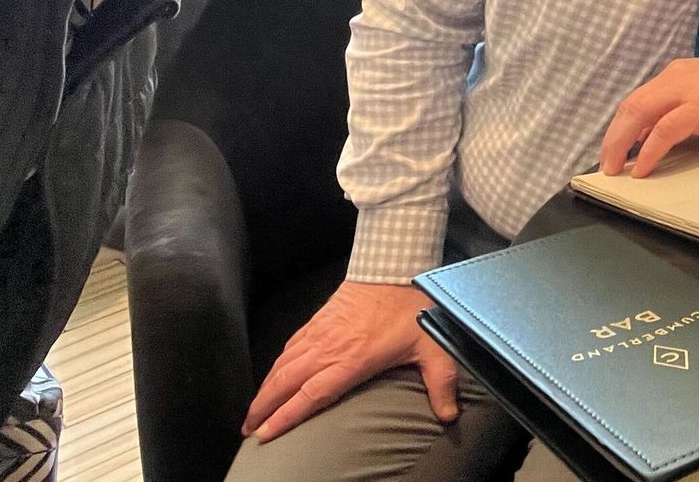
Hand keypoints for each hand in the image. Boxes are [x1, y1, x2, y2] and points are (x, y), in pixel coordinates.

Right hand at [242, 281, 456, 441]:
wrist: (395, 264)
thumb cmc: (412, 306)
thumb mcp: (433, 346)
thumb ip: (441, 382)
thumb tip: (451, 415)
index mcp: (351, 360)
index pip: (311, 395)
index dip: (286, 417)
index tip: (265, 435)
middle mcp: (328, 348)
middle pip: (286, 382)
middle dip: (263, 407)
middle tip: (247, 430)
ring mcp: (320, 332)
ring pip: (283, 364)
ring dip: (265, 388)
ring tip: (252, 411)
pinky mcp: (318, 319)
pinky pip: (290, 345)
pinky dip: (276, 364)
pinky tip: (272, 375)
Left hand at [599, 58, 698, 177]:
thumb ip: (679, 113)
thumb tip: (650, 138)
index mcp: (677, 74)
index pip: (637, 100)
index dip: (620, 128)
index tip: (613, 151)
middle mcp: (677, 77)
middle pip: (631, 106)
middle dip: (614, 138)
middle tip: (607, 165)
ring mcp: (689, 89)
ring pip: (640, 114)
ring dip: (622, 144)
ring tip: (617, 169)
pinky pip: (664, 130)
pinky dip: (649, 150)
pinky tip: (643, 167)